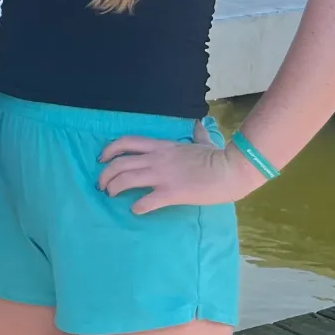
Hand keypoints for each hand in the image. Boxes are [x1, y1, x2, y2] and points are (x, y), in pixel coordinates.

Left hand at [98, 121, 264, 212]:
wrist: (232, 169)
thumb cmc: (219, 156)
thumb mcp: (203, 141)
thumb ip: (198, 134)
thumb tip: (199, 125)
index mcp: (162, 146)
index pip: (127, 142)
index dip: (109, 150)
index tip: (102, 159)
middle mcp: (157, 159)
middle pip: (119, 163)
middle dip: (105, 174)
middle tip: (102, 185)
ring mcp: (163, 176)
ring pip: (126, 180)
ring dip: (114, 188)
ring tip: (111, 195)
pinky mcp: (171, 193)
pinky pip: (146, 201)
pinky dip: (137, 207)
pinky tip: (136, 210)